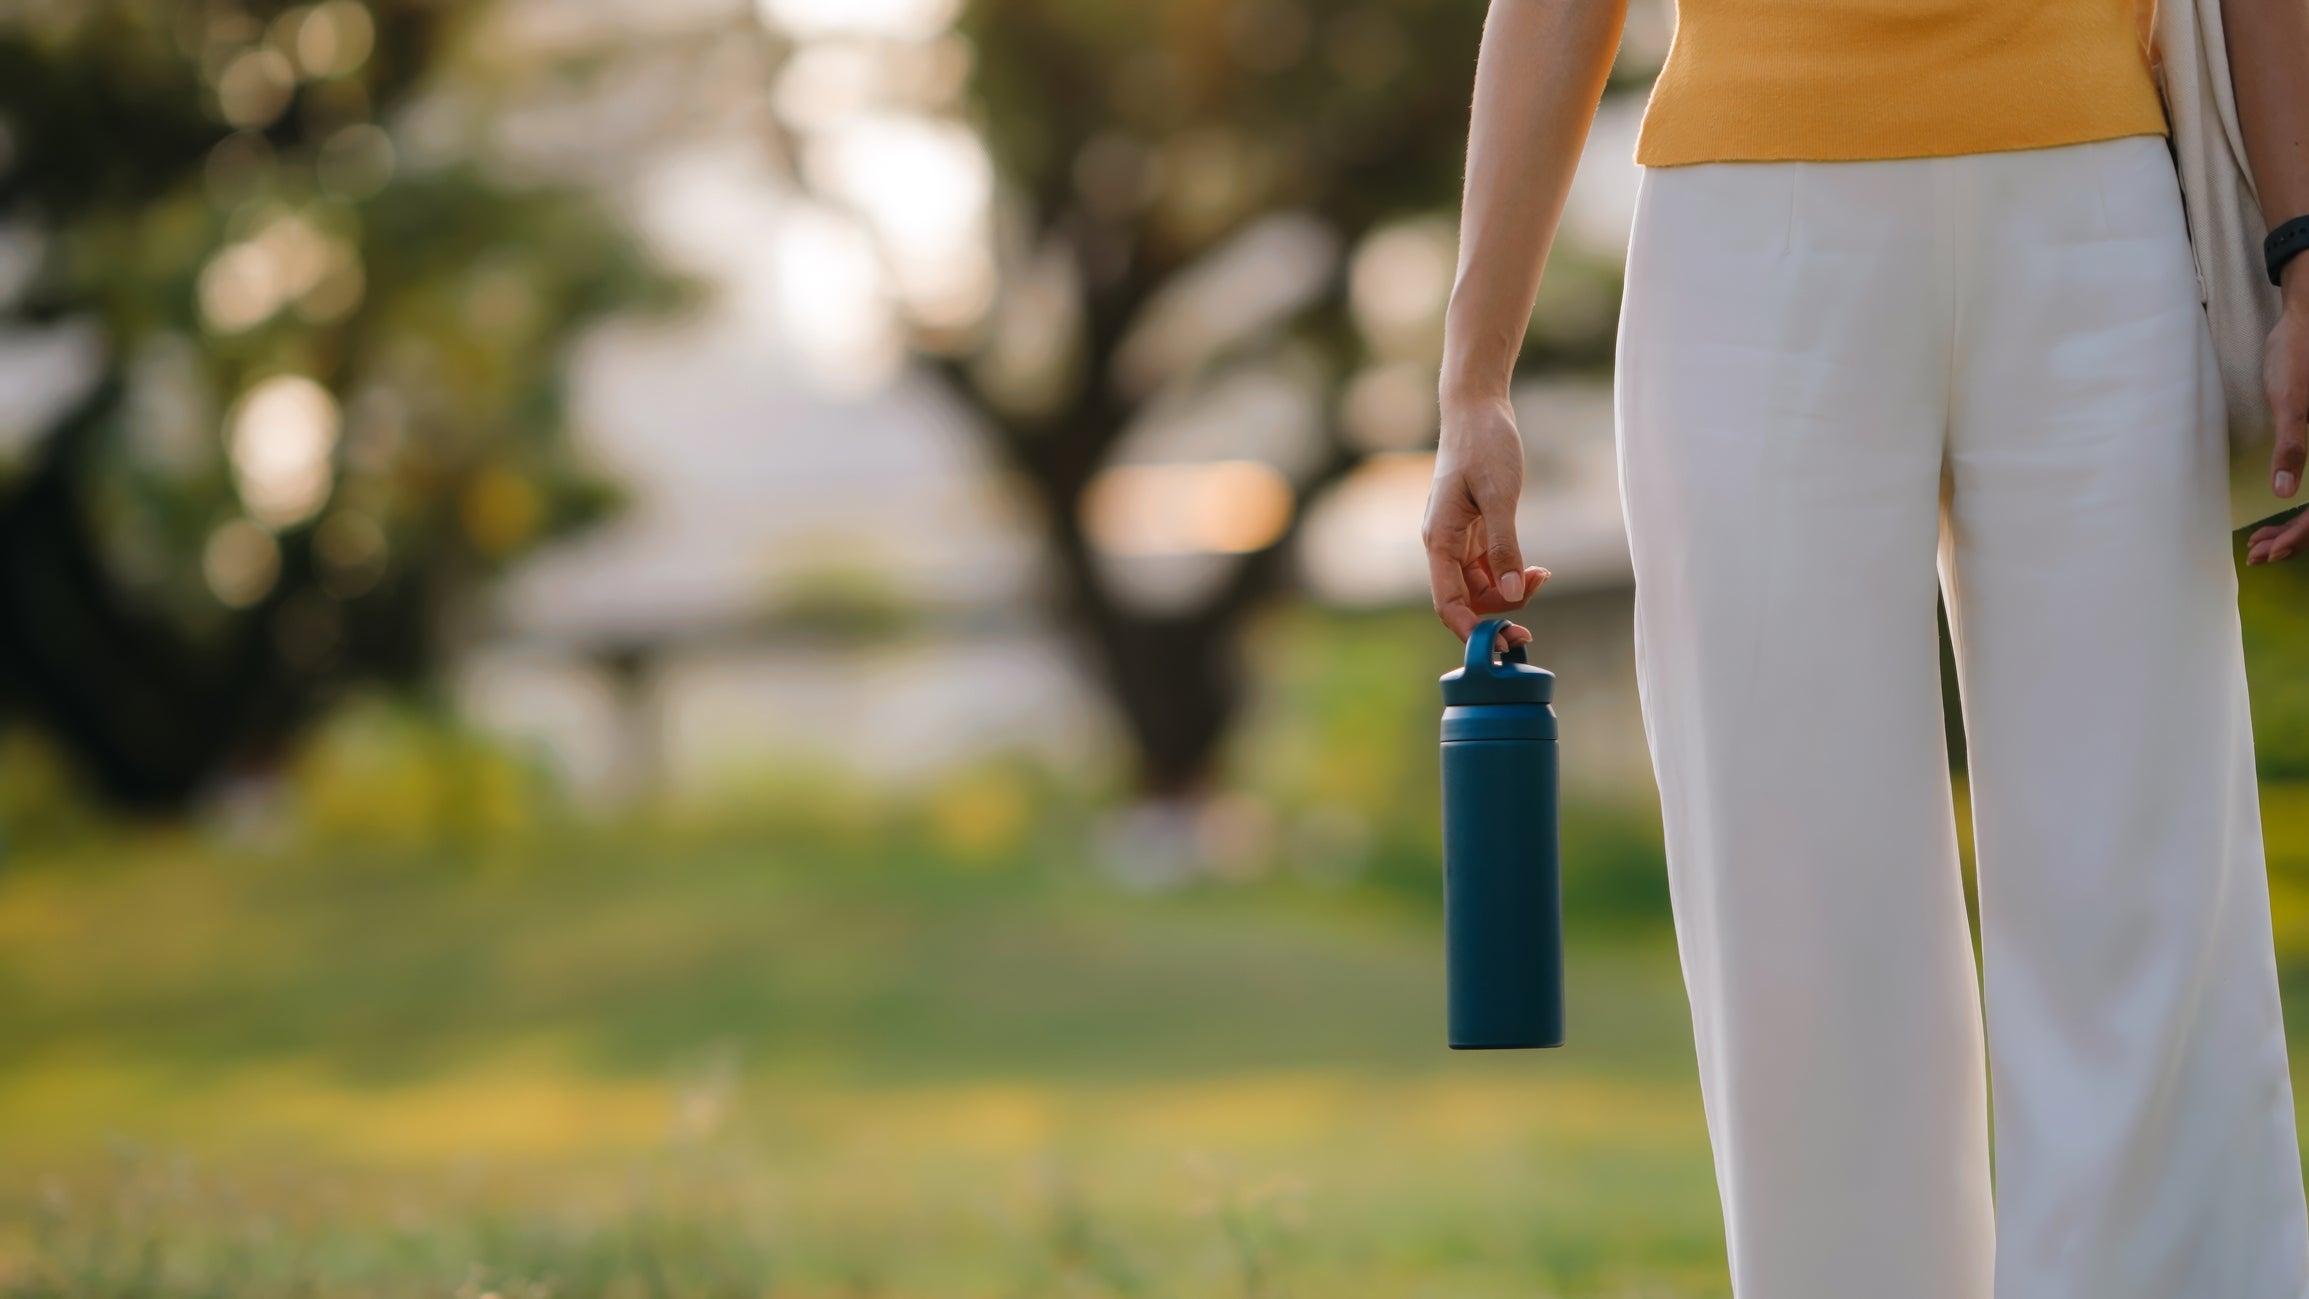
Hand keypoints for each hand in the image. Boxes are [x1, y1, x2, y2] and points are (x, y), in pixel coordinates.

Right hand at [1421, 391, 1549, 644]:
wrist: (1477, 410)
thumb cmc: (1483, 445)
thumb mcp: (1500, 495)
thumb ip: (1504, 547)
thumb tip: (1508, 594)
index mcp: (1439, 540)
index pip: (1447, 603)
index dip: (1470, 630)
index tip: (1501, 645)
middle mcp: (1444, 546)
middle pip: (1466, 601)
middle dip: (1498, 614)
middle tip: (1534, 614)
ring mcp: (1458, 541)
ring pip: (1480, 588)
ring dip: (1509, 594)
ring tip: (1541, 576)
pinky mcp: (1474, 533)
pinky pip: (1489, 570)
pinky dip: (1511, 575)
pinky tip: (1537, 568)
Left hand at [2248, 294, 2308, 564]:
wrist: (2305, 323)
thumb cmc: (2300, 358)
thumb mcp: (2293, 405)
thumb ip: (2293, 448)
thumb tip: (2285, 493)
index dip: (2301, 535)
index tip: (2269, 552)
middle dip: (2295, 536)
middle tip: (2258, 554)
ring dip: (2295, 525)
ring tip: (2262, 542)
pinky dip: (2296, 503)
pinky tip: (2275, 513)